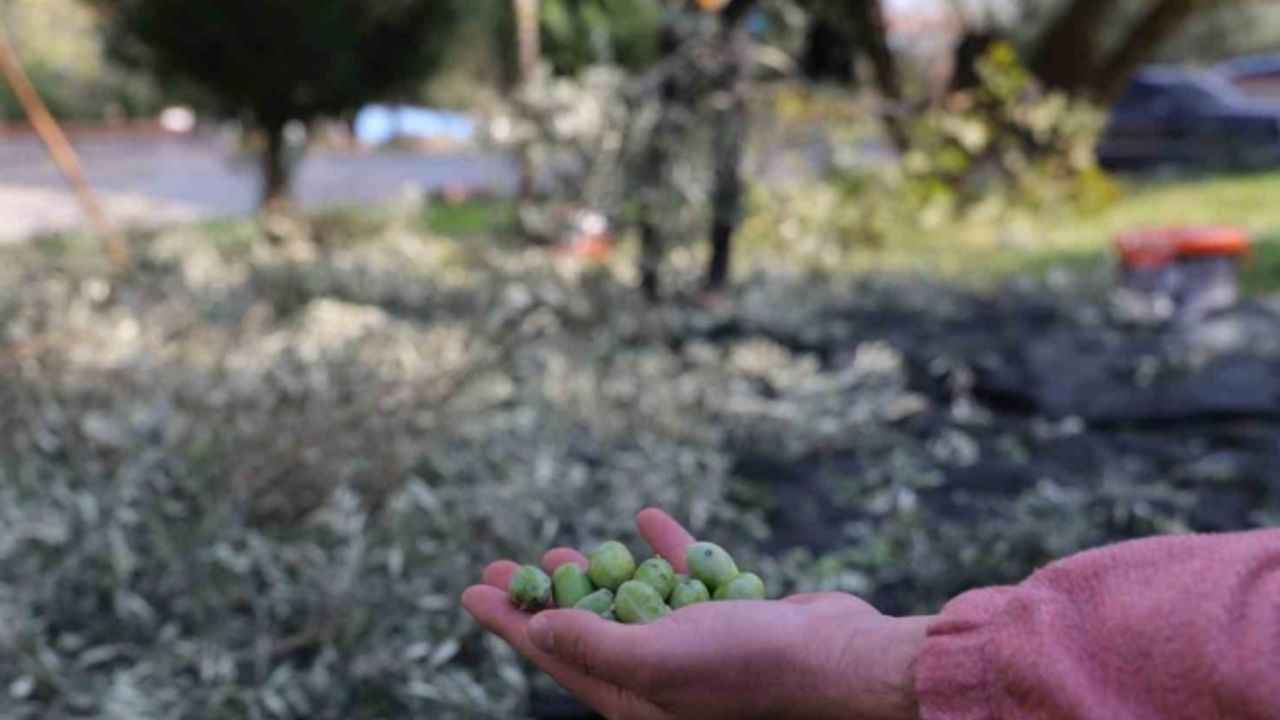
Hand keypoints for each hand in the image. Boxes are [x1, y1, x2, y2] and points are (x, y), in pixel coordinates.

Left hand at [462, 509, 930, 719]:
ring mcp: (697, 646)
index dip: (509, 623)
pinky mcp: (729, 617)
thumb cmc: (750, 666)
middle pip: (585, 630)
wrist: (840, 658)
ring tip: (560, 551)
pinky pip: (685, 578)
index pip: (556, 656)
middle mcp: (662, 677)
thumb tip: (537, 630)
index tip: (471, 590)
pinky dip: (665, 549)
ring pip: (631, 604)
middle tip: (504, 565)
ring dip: (597, 575)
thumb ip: (596, 645)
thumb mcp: (659, 658)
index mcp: (636, 700)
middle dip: (544, 598)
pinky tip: (645, 518)